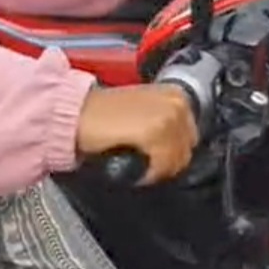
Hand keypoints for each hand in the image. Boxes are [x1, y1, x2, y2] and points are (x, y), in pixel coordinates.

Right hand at [76, 84, 197, 183]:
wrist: (78, 113)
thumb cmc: (105, 113)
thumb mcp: (144, 109)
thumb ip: (164, 121)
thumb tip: (176, 148)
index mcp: (176, 94)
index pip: (191, 134)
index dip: (175, 150)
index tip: (159, 158)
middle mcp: (176, 102)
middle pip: (187, 148)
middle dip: (170, 161)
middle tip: (150, 167)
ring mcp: (168, 116)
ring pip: (177, 159)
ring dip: (160, 169)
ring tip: (142, 170)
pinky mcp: (155, 132)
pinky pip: (163, 165)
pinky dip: (151, 174)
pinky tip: (137, 171)